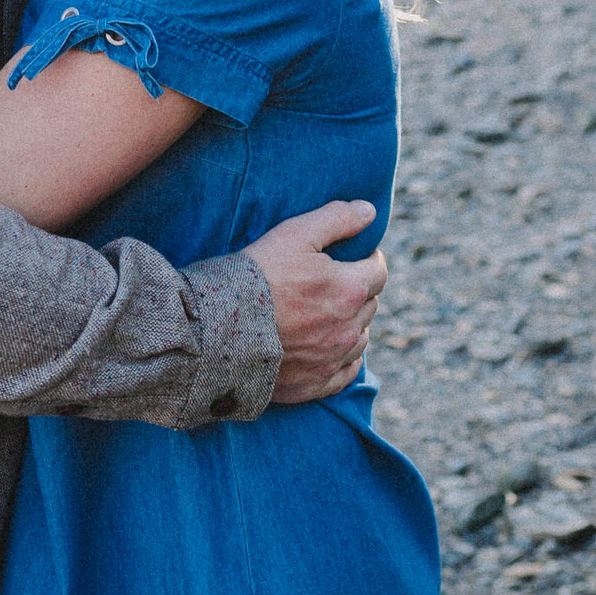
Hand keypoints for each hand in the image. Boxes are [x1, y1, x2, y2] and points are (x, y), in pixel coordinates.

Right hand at [243, 201, 384, 404]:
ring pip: (359, 338)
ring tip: (324, 314)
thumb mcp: (294, 234)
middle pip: (369, 303)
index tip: (351, 256)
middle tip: (330, 282)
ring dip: (351, 324)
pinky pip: (346, 372)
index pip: (378, 271)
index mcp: (350, 290)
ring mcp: (333, 359)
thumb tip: (370, 211)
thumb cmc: (256, 276)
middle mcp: (349, 328)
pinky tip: (327, 349)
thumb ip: (337, 219)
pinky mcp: (315, 384)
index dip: (367, 259)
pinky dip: (342, 359)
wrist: (217, 330)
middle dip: (357, 290)